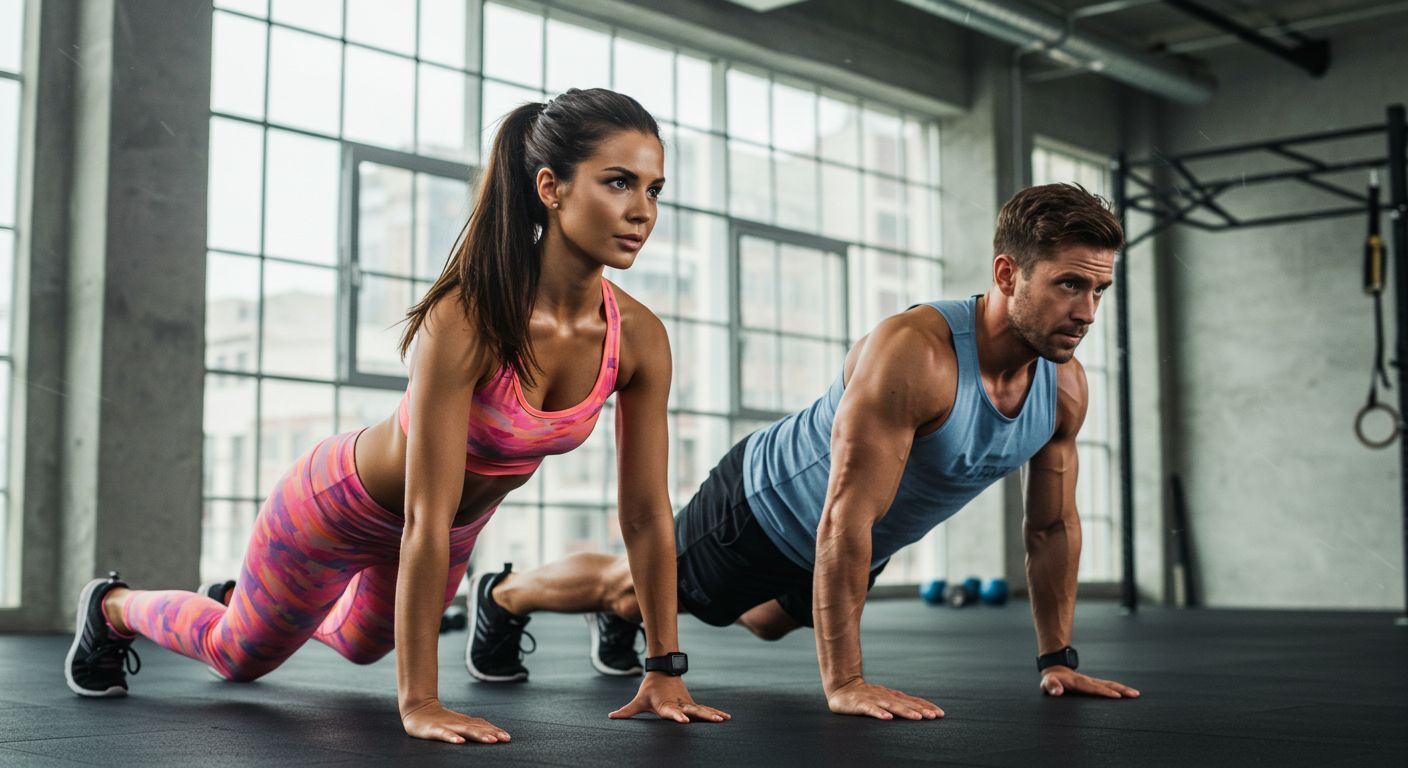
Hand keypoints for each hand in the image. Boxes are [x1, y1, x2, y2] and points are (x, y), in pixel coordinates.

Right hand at [401, 700, 510, 743]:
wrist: (417, 708)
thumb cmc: (439, 718)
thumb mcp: (458, 722)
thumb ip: (472, 726)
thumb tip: (491, 732)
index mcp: (465, 722)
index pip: (483, 725)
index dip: (496, 730)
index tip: (508, 737)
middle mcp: (458, 722)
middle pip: (478, 728)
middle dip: (492, 733)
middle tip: (505, 739)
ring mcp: (447, 725)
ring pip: (465, 730)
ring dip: (479, 735)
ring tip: (491, 740)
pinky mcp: (433, 729)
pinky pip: (444, 734)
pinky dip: (452, 737)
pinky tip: (460, 742)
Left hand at [608, 673, 731, 722]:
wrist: (663, 671)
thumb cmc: (650, 689)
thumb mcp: (638, 700)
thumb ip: (627, 711)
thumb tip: (611, 716)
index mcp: (665, 705)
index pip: (671, 712)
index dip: (677, 716)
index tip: (684, 720)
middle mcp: (678, 704)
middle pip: (692, 711)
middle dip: (704, 716)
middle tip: (714, 720)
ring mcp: (687, 703)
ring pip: (702, 709)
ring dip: (713, 714)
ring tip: (723, 720)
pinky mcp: (692, 703)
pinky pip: (705, 709)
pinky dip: (715, 712)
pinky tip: (726, 718)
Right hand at [826, 678, 943, 720]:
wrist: (842, 688)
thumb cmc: (866, 696)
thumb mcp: (885, 698)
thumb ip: (900, 704)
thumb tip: (920, 711)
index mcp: (892, 695)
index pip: (913, 700)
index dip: (926, 706)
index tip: (940, 714)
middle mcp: (885, 696)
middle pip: (905, 703)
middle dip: (920, 710)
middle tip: (934, 716)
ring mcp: (873, 699)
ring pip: (891, 706)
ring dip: (905, 711)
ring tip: (917, 718)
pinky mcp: (860, 704)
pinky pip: (871, 709)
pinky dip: (879, 713)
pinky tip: (888, 718)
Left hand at [1039, 667, 1140, 698]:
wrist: (1055, 670)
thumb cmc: (1051, 680)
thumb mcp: (1047, 683)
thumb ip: (1051, 686)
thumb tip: (1057, 692)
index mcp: (1079, 682)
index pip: (1094, 688)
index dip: (1105, 692)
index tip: (1117, 696)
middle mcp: (1089, 681)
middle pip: (1107, 685)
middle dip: (1121, 689)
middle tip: (1134, 694)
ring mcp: (1092, 682)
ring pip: (1110, 684)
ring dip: (1123, 689)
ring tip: (1136, 694)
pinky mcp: (1094, 684)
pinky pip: (1108, 686)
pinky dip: (1119, 689)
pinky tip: (1127, 694)